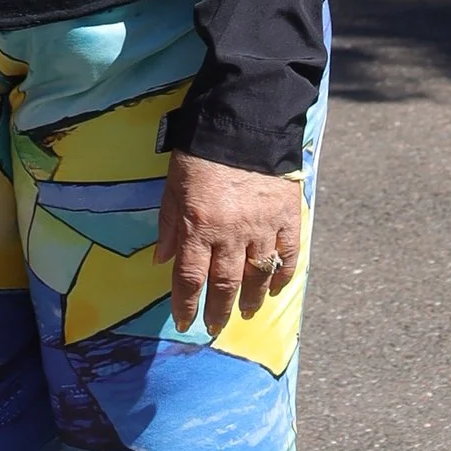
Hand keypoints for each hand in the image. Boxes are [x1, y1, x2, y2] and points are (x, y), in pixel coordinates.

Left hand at [155, 149, 304, 338]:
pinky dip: (283, 275)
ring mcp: (263, 227)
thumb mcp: (173, 185)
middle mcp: (231, 234)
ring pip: (258, 275)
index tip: (184, 323)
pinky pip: (288, 254)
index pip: (190, 278)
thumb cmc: (201, 152)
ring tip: (246, 313)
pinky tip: (276, 287)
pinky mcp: (287, 217)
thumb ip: (169, 224)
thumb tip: (162, 260)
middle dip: (218, 310)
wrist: (245, 122)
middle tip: (214, 327)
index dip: (186, 305)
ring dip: (251, 299)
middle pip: (225, 284)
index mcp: (199, 226)